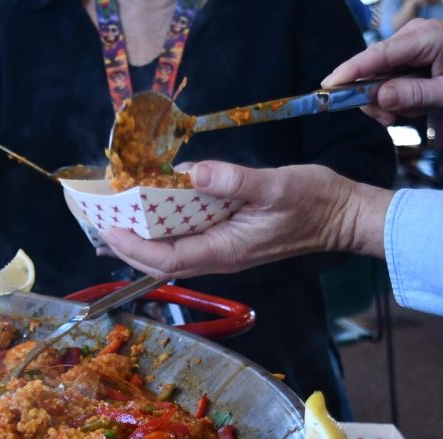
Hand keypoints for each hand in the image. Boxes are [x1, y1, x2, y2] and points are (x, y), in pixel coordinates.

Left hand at [101, 161, 392, 279]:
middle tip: (97, 224)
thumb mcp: (276, 185)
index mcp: (225, 251)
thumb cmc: (316, 201)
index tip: (107, 228)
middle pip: (159, 261)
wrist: (344, 216)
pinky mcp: (228, 239)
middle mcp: (219, 257)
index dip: (132, 246)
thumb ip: (233, 181)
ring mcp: (223, 251)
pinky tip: (149, 215)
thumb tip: (192, 173)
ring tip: (111, 223)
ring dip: (139, 241)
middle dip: (126, 247)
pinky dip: (163, 231)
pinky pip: (186, 241)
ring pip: (170, 253)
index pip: (166, 258)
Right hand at [323, 19, 442, 124]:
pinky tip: (416, 107)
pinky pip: (390, 81)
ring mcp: (414, 47)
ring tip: (411, 116)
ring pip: (379, 78)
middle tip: (390, 122)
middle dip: (373, 97)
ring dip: (387, 102)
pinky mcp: (414, 59)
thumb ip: (417, 95)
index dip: (349, 73)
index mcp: (428, 38)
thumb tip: (380, 96)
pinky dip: (397, 99)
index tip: (326, 89)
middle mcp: (416, 37)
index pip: (378, 55)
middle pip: (372, 68)